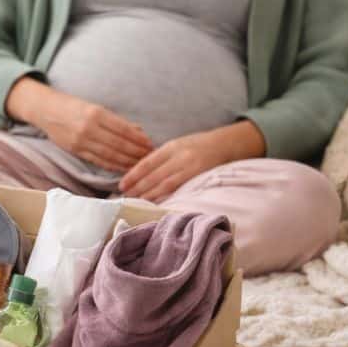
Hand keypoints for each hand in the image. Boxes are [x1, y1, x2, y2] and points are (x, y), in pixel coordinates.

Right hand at [5, 78, 152, 172]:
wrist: (46, 110)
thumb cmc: (73, 106)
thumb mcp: (94, 107)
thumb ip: (115, 120)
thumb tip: (138, 130)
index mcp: (96, 113)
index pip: (124, 129)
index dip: (139, 139)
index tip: (151, 145)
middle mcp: (89, 127)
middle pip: (119, 144)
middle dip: (136, 152)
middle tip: (150, 157)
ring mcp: (81, 140)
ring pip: (110, 155)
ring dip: (127, 161)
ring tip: (140, 165)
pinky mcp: (75, 150)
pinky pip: (98, 160)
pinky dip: (112, 166)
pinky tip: (123, 168)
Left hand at [119, 121, 266, 201]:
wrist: (226, 144)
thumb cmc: (197, 146)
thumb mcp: (177, 145)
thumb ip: (161, 157)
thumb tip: (139, 173)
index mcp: (171, 147)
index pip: (147, 162)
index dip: (133, 175)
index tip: (121, 185)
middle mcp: (179, 156)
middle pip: (154, 175)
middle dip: (138, 187)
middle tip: (125, 197)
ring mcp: (190, 167)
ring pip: (165, 184)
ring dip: (149, 194)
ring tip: (137, 202)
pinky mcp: (200, 177)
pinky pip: (180, 188)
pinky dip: (166, 196)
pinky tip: (156, 202)